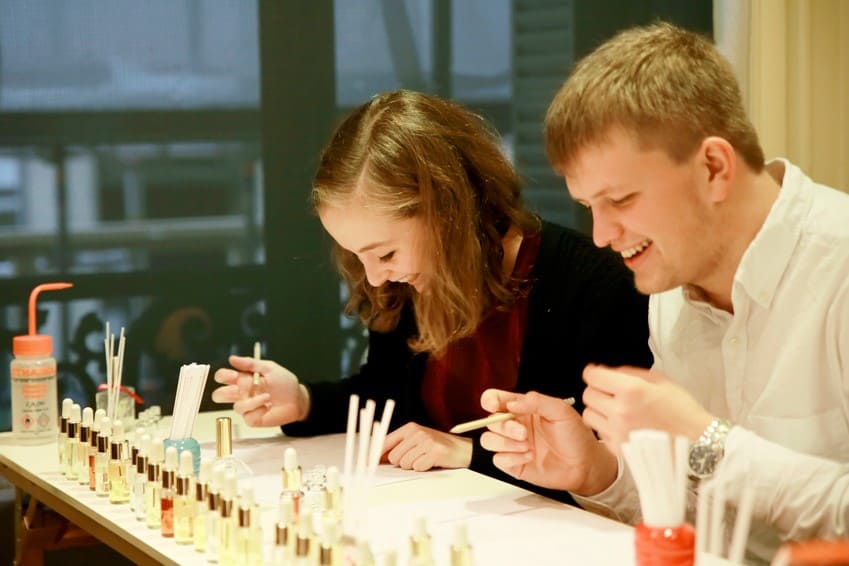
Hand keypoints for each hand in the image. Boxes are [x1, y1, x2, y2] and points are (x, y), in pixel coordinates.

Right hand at [211, 355, 309, 427]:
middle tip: (239, 389)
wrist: (298, 398)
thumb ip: (251, 363)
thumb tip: (232, 358)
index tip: (233, 375)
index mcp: (242, 379)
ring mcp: (247, 407)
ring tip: (268, 397)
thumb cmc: (284, 382)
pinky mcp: (253, 419)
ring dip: (252, 401)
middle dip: (224, 393)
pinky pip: (248, 417)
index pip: (223, 377)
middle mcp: (242, 394)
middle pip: (218, 395)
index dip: (222, 376)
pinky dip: (259, 411)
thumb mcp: (269, 368)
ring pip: (236, 407)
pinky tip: (268, 408)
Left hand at [381, 422, 472, 470]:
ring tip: (424, 459)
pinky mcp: (434, 452)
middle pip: (394, 457)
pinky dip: (423, 468)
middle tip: (416, 459)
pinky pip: (418, 467)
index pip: (385, 442)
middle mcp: (417, 432)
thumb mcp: (418, 441)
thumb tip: (378, 458)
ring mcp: (426, 441)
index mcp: (410, 428)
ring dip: (413, 466)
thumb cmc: (437, 447)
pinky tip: (431, 462)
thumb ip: (399, 446)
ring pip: (405, 464)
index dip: (374, 455)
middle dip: (402, 463)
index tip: (364, 463)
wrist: (463, 449)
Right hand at [479, 389, 617, 495]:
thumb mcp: (561, 410)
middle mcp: (515, 426)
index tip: (494, 405)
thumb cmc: (576, 436)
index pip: (496, 400)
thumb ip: (536, 401)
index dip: (490, 400)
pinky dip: (511, 458)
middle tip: (523, 432)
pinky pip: (498, 460)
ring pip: (489, 441)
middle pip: (490, 422)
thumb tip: (512, 403)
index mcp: (523, 409)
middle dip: (504, 426)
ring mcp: (513, 446)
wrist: (586, 464)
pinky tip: (528, 456)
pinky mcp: (514, 465)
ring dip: (505, 443)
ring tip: (527, 446)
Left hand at [581, 364, 713, 452]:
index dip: (594, 373)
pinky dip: (605, 428)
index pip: (592, 376)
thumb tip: (606, 371)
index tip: (598, 375)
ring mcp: (617, 432)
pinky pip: (599, 433)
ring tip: (614, 411)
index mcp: (631, 390)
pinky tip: (622, 426)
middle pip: (588, 395)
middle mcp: (620, 411)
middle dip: (597, 390)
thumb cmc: (682, 411)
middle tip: (609, 393)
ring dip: (598, 410)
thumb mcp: (660, 381)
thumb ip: (630, 373)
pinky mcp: (618, 449)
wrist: (697, 443)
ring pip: (589, 415)